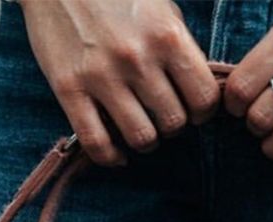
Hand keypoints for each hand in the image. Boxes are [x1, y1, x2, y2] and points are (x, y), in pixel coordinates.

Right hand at [19, 0, 218, 167]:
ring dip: (145, 140)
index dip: (201, 112)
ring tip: (140, 127)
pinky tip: (117, 153)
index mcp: (166, 36)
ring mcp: (101, 74)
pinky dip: (111, 156)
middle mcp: (136, 58)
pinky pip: (97, 143)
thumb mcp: (160, 8)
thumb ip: (181, 49)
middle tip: (160, 115)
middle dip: (172, 125)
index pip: (204, 99)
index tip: (191, 108)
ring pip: (142, 138)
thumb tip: (199, 91)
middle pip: (174, 123)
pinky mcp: (68, 87)